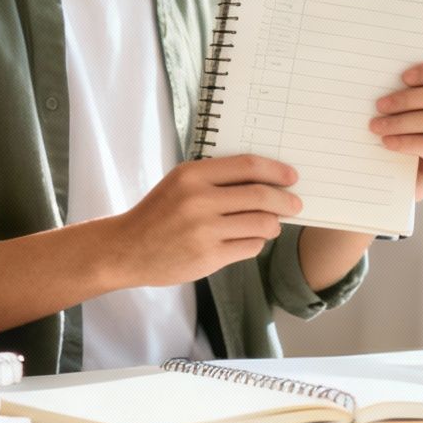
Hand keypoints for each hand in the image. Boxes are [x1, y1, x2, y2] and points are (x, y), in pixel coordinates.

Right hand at [114, 155, 302, 286]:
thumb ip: (216, 178)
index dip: (275, 170)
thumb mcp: (180, 183)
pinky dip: (257, 242)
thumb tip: (264, 179)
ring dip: (273, 225)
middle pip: (260, 196)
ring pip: (261, 224)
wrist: (127, 249)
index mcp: (192, 175)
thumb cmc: (158, 213)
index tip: (291, 176)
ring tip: (272, 224)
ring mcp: (204, 230)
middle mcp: (199, 200)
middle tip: (295, 204)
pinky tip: (250, 239)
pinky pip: (250, 247)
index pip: (247, 166)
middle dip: (285, 201)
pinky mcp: (209, 257)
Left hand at [370, 60, 422, 201]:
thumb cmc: (396, 136)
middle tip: (379, 105)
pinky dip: (405, 142)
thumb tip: (380, 79)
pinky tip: (387, 142)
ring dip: (401, 122)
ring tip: (376, 126)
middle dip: (406, 99)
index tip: (403, 77)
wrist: (395, 178)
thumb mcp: (398, 111)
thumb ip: (399, 93)